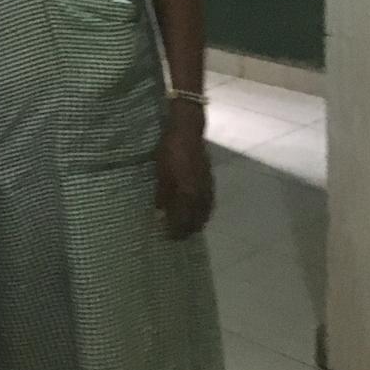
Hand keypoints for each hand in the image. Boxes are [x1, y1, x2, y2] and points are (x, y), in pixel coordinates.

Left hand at [155, 111, 213, 239]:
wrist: (188, 131)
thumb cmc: (170, 152)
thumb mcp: (161, 174)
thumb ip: (162, 196)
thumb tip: (159, 216)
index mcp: (189, 196)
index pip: (184, 222)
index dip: (176, 232)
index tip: (168, 238)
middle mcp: (202, 196)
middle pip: (197, 220)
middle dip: (187, 230)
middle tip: (177, 235)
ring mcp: (208, 187)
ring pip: (205, 212)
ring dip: (196, 222)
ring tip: (186, 226)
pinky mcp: (210, 180)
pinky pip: (207, 203)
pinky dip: (202, 211)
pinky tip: (195, 209)